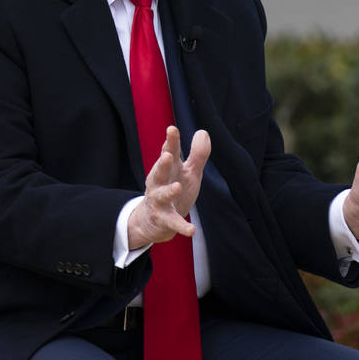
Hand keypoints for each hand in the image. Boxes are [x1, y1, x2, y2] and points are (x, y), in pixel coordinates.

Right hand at [127, 126, 210, 248]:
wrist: (155, 221)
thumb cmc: (174, 189)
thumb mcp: (189, 172)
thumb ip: (198, 154)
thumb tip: (203, 132)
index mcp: (168, 168)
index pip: (169, 152)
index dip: (171, 141)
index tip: (172, 129)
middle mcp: (159, 182)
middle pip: (159, 171)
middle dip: (161, 163)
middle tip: (166, 155)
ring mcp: (160, 201)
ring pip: (161, 195)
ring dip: (168, 191)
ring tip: (177, 187)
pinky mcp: (164, 219)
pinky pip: (173, 223)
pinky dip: (181, 226)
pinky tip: (191, 230)